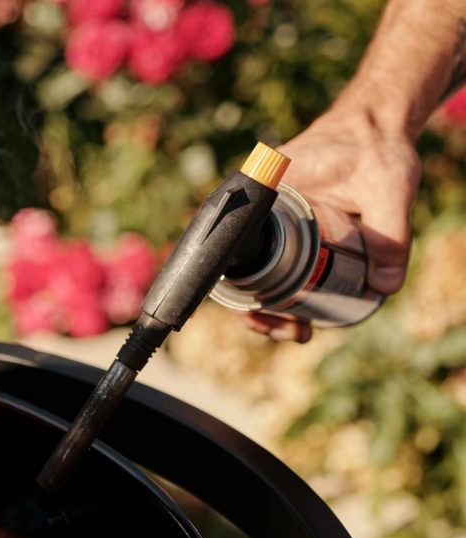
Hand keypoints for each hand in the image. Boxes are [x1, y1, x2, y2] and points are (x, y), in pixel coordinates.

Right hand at [243, 105, 420, 343]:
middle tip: (292, 332)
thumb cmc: (376, 144)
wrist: (378, 121)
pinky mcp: (284, 228)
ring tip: (299, 331)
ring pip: (255, 273)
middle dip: (260, 311)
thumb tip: (385, 287)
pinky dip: (282, 291)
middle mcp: (257, 207)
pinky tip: (303, 311)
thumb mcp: (390, 190)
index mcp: (264, 191)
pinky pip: (271, 264)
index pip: (231, 247)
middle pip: (239, 271)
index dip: (239, 290)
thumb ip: (391, 236)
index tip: (263, 315)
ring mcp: (268, 219)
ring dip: (271, 307)